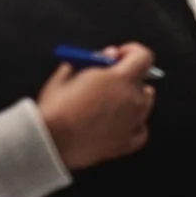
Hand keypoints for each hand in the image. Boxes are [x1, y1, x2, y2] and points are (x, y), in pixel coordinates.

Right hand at [37, 42, 156, 170]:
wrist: (50, 143)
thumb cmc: (56, 106)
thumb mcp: (69, 71)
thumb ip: (94, 58)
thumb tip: (110, 54)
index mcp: (120, 78)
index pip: (143, 56)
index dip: (131, 52)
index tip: (117, 56)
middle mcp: (132, 100)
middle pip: (143, 81)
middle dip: (128, 77)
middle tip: (109, 81)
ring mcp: (131, 123)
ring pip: (145, 105)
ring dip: (134, 99)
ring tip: (112, 102)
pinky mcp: (125, 145)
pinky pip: (141, 131)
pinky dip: (135, 125)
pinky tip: (121, 123)